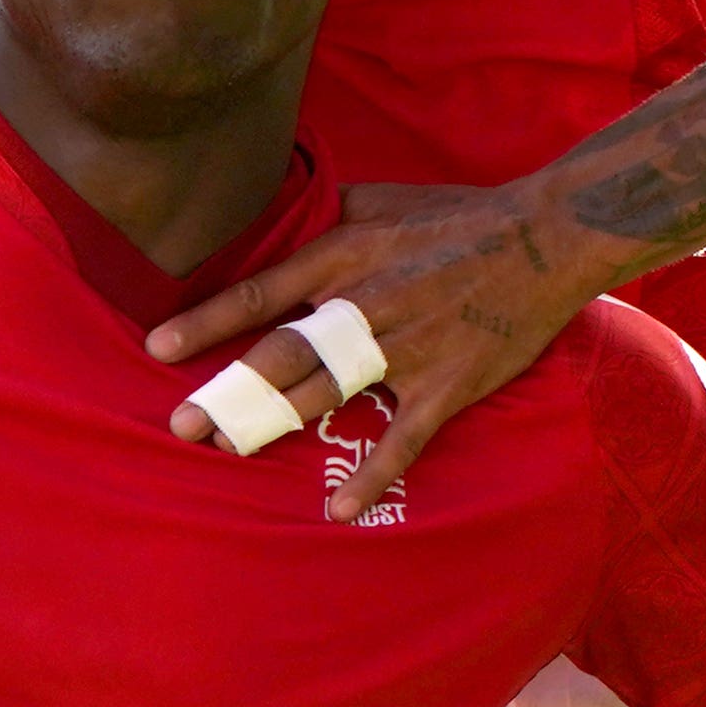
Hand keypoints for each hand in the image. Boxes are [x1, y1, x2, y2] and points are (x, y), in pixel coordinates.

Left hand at [146, 180, 608, 518]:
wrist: (548, 237)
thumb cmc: (459, 216)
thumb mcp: (383, 197)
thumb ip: (326, 213)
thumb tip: (278, 219)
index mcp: (344, 256)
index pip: (260, 292)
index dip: (206, 320)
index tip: (157, 346)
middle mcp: (364, 304)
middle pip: (282, 354)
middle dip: (229, 392)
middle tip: (184, 424)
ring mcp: (405, 348)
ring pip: (327, 394)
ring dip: (276, 426)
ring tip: (229, 452)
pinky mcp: (446, 384)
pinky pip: (402, 439)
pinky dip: (372, 476)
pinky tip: (339, 509)